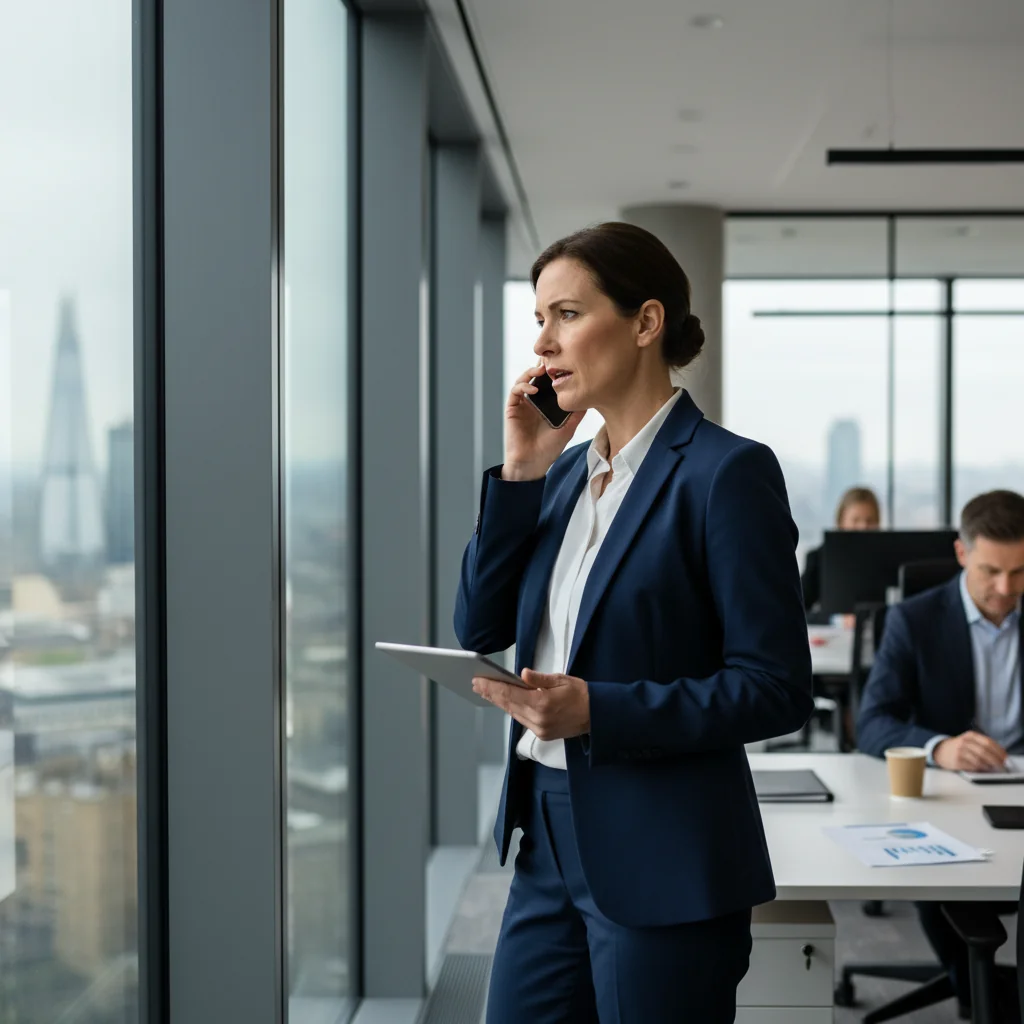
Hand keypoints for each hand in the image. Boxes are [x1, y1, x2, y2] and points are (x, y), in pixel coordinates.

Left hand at [472, 668, 589, 740]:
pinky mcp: (542, 734)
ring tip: (486, 691)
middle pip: (508, 705)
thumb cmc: (581, 694)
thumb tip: (523, 674)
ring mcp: (539, 729)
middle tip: (476, 684)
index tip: (478, 680)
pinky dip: (512, 709)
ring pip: (513, 713)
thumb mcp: (562, 680)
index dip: (492, 687)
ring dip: (499, 702)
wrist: (598, 716)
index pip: (510, 694)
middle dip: (491, 694)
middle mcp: (538, 719)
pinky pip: (522, 720)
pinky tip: (505, 702)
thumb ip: (540, 679)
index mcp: (542, 703)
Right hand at [502, 365, 585, 480]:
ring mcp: (523, 404)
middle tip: (553, 357)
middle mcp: (534, 401)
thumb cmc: (549, 449)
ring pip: (524, 379)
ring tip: (543, 369)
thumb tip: (591, 397)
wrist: (532, 464)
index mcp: (547, 404)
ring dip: (532, 371)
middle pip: (537, 376)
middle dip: (544, 365)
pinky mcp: (513, 408)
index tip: (566, 362)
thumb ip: (577, 413)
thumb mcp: (568, 428)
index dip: (556, 371)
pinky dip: (523, 386)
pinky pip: (515, 391)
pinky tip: (534, 388)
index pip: (550, 382)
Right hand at [933, 731, 1007, 771]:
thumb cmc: (959, 747)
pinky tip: (982, 769)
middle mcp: (964, 742)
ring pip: (979, 760)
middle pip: (985, 751)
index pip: (988, 742)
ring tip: (992, 768)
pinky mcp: (956, 761)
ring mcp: (959, 751)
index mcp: (970, 735)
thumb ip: (983, 745)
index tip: (1005, 758)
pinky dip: (980, 769)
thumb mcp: (970, 741)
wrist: (940, 750)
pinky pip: (972, 766)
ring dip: (988, 766)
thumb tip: (1000, 756)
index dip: (999, 751)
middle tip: (1001, 765)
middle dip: (996, 760)